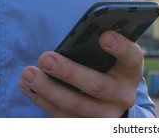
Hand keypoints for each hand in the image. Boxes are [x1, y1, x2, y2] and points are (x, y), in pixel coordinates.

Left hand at [19, 30, 142, 116]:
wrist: (109, 100)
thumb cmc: (106, 66)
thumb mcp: (111, 55)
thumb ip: (101, 44)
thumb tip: (81, 33)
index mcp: (131, 71)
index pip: (131, 57)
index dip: (120, 47)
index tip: (104, 36)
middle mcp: (123, 96)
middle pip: (97, 86)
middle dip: (69, 72)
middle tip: (45, 58)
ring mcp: (106, 115)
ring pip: (75, 105)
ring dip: (48, 89)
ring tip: (27, 73)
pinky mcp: (87, 126)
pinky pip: (61, 116)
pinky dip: (42, 100)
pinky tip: (27, 86)